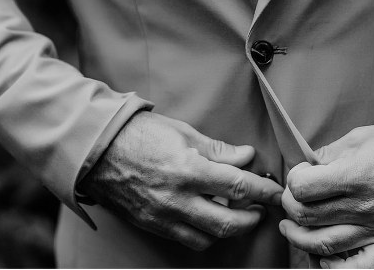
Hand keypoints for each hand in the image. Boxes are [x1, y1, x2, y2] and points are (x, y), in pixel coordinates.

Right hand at [79, 111, 283, 250]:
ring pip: (209, 238)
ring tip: (237, 214)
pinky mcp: (152, 226)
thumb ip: (218, 149)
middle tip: (261, 207)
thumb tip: (247, 157)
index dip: (265, 192)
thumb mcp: (184, 133)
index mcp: (189, 170)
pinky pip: (187, 239)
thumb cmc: (141, 134)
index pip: (240, 187)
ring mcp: (163, 217)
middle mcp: (178, 199)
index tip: (277, 192)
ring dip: (229, 229)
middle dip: (253, 218)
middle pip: (229, 223)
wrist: (96, 150)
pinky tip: (209, 218)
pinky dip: (205, 234)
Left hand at [280, 124, 373, 267]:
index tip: (299, 174)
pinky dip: (337, 268)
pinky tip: (323, 259)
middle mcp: (364, 206)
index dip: (294, 179)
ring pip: (323, 244)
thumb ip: (328, 154)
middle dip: (291, 205)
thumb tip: (305, 167)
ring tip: (292, 225)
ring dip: (299, 236)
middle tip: (294, 196)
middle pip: (307, 216)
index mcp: (356, 175)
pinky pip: (360, 267)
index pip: (303, 188)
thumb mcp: (360, 138)